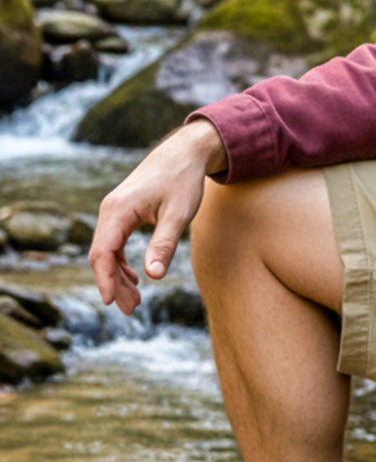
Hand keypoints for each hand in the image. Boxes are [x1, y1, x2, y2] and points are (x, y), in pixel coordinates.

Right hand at [88, 119, 226, 314]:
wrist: (186, 151)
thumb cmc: (184, 180)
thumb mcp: (179, 213)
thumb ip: (164, 244)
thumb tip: (153, 277)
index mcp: (118, 210)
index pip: (102, 253)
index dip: (105, 280)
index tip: (111, 303)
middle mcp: (110, 209)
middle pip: (102, 256)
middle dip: (113, 284)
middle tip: (131, 310)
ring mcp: (114, 210)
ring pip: (107, 251)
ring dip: (117, 276)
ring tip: (134, 301)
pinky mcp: (122, 211)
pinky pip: (114, 243)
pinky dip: (121, 262)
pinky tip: (135, 278)